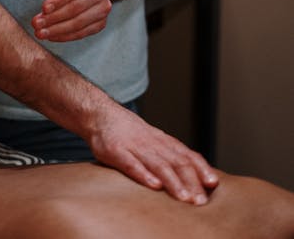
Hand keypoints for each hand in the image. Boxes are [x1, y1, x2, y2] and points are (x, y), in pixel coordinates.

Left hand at [31, 0, 111, 41]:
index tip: (43, 8)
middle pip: (76, 8)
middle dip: (54, 17)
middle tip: (35, 23)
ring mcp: (104, 7)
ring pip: (80, 22)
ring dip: (58, 30)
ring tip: (40, 33)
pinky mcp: (101, 22)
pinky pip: (84, 32)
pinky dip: (67, 36)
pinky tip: (52, 36)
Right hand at [89, 102, 218, 204]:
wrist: (100, 114)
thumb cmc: (128, 132)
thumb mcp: (152, 139)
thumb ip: (169, 155)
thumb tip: (192, 175)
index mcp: (162, 141)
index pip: (186, 154)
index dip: (200, 168)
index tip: (213, 183)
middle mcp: (152, 144)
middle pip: (176, 162)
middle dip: (191, 181)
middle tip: (201, 200)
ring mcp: (135, 147)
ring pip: (158, 165)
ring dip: (173, 182)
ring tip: (184, 197)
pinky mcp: (117, 152)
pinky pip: (132, 164)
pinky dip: (144, 175)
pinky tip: (154, 186)